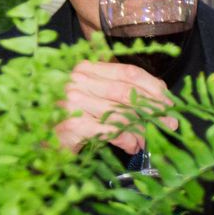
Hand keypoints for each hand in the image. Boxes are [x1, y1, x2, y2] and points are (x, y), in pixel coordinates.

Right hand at [55, 60, 175, 154]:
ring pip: (121, 113)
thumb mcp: (99, 99)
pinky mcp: (72, 124)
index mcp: (87, 68)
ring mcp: (72, 102)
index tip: (169, 102)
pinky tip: (132, 146)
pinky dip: (127, 140)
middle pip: (128, 92)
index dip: (153, 87)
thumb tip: (161, 104)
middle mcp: (78, 81)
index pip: (129, 72)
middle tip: (170, 122)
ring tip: (149, 138)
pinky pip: (111, 131)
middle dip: (154, 109)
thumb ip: (125, 96)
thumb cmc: (75, 116)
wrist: (43, 137)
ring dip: (141, 129)